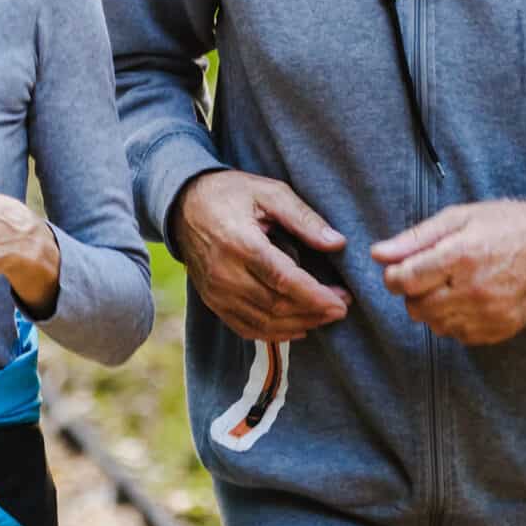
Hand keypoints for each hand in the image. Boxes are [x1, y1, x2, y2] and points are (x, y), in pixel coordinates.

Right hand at [170, 170, 349, 343]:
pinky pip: (246, 328)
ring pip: (264, 323)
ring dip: (299, 325)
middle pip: (276, 306)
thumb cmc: (231, 194)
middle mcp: (224, 273)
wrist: (184, 204)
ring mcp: (215, 292)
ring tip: (325, 317)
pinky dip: (274, 334)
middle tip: (342, 308)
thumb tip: (337, 243)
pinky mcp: (212, 302)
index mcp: (240, 243)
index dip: (316, 296)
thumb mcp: (270, 192)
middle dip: (314, 312)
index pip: (284, 280)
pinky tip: (297, 328)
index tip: (342, 303)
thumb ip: (304, 218)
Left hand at [372, 199, 525, 346]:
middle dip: (413, 292)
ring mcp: (488, 314)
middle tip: (428, 276)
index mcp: (461, 255)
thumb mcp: (459, 218)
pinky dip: (454, 321)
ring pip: (435, 325)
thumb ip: (415, 238)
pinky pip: (458, 335)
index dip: (393, 276)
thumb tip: (378, 254)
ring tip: (450, 286)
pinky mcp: (498, 330)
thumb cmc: (505, 226)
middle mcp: (473, 289)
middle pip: (416, 307)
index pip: (405, 280)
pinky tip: (466, 300)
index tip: (398, 271)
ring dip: (432, 308)